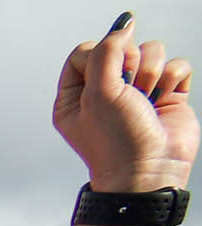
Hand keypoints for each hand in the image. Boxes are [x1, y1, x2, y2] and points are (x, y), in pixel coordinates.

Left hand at [57, 21, 196, 192]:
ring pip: (152, 51)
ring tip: (146, 100)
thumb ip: (106, 51)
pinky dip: (173, 80)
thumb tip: (124, 24)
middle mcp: (107, 92)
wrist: (148, 173)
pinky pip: (177, 65)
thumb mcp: (97, 92)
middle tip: (129, 92)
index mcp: (76, 95)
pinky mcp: (168, 95)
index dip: (100, 54)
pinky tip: (164, 101)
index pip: (85, 51)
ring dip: (152, 73)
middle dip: (130, 65)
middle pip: (122, 47)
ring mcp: (139, 92)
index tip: (106, 77)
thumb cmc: (116, 141)